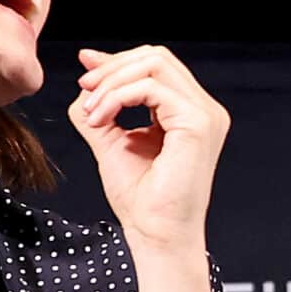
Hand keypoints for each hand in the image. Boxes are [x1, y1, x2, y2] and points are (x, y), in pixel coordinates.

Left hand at [71, 45, 228, 254]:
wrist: (156, 235)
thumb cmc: (141, 200)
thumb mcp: (113, 141)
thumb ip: (103, 108)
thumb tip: (87, 76)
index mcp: (190, 113)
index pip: (157, 67)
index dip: (118, 63)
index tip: (85, 74)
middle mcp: (205, 109)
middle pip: (157, 57)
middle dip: (113, 68)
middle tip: (84, 90)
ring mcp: (206, 114)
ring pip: (154, 65)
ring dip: (111, 83)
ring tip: (91, 113)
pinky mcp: (198, 124)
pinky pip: (150, 89)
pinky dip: (117, 97)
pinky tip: (100, 120)